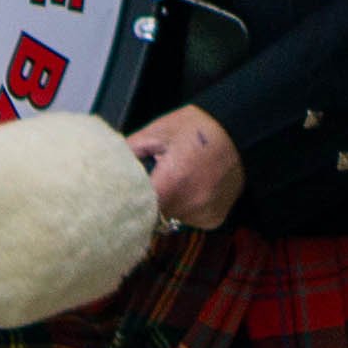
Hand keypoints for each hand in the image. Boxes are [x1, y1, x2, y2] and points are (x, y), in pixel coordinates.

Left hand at [124, 107, 245, 230]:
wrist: (241, 130)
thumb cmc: (198, 127)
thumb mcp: (156, 131)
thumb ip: (128, 152)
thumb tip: (106, 167)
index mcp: (172, 183)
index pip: (136, 210)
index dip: (125, 203)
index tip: (120, 198)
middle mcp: (190, 204)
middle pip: (152, 218)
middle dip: (145, 204)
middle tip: (150, 182)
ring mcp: (204, 214)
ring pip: (170, 220)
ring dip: (167, 206)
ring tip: (175, 181)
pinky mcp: (215, 218)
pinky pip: (189, 219)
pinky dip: (185, 208)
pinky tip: (191, 188)